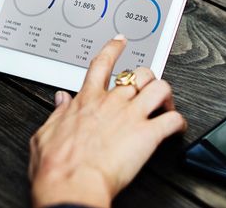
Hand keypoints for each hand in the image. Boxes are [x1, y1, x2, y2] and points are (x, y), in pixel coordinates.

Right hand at [28, 36, 186, 207]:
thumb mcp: (45, 132)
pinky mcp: (148, 135)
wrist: (71, 183)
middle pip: (138, 74)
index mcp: (87, 100)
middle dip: (146, 78)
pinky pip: (174, 120)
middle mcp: (111, 102)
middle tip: (146, 88)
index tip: (120, 41)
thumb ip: (57, 112)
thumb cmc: (56, 164)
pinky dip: (179, 123)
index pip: (103, 64)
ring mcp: (131, 116)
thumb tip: (60, 99)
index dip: (114, 49)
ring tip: (165, 104)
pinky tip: (177, 128)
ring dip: (165, 94)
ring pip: (160, 87)